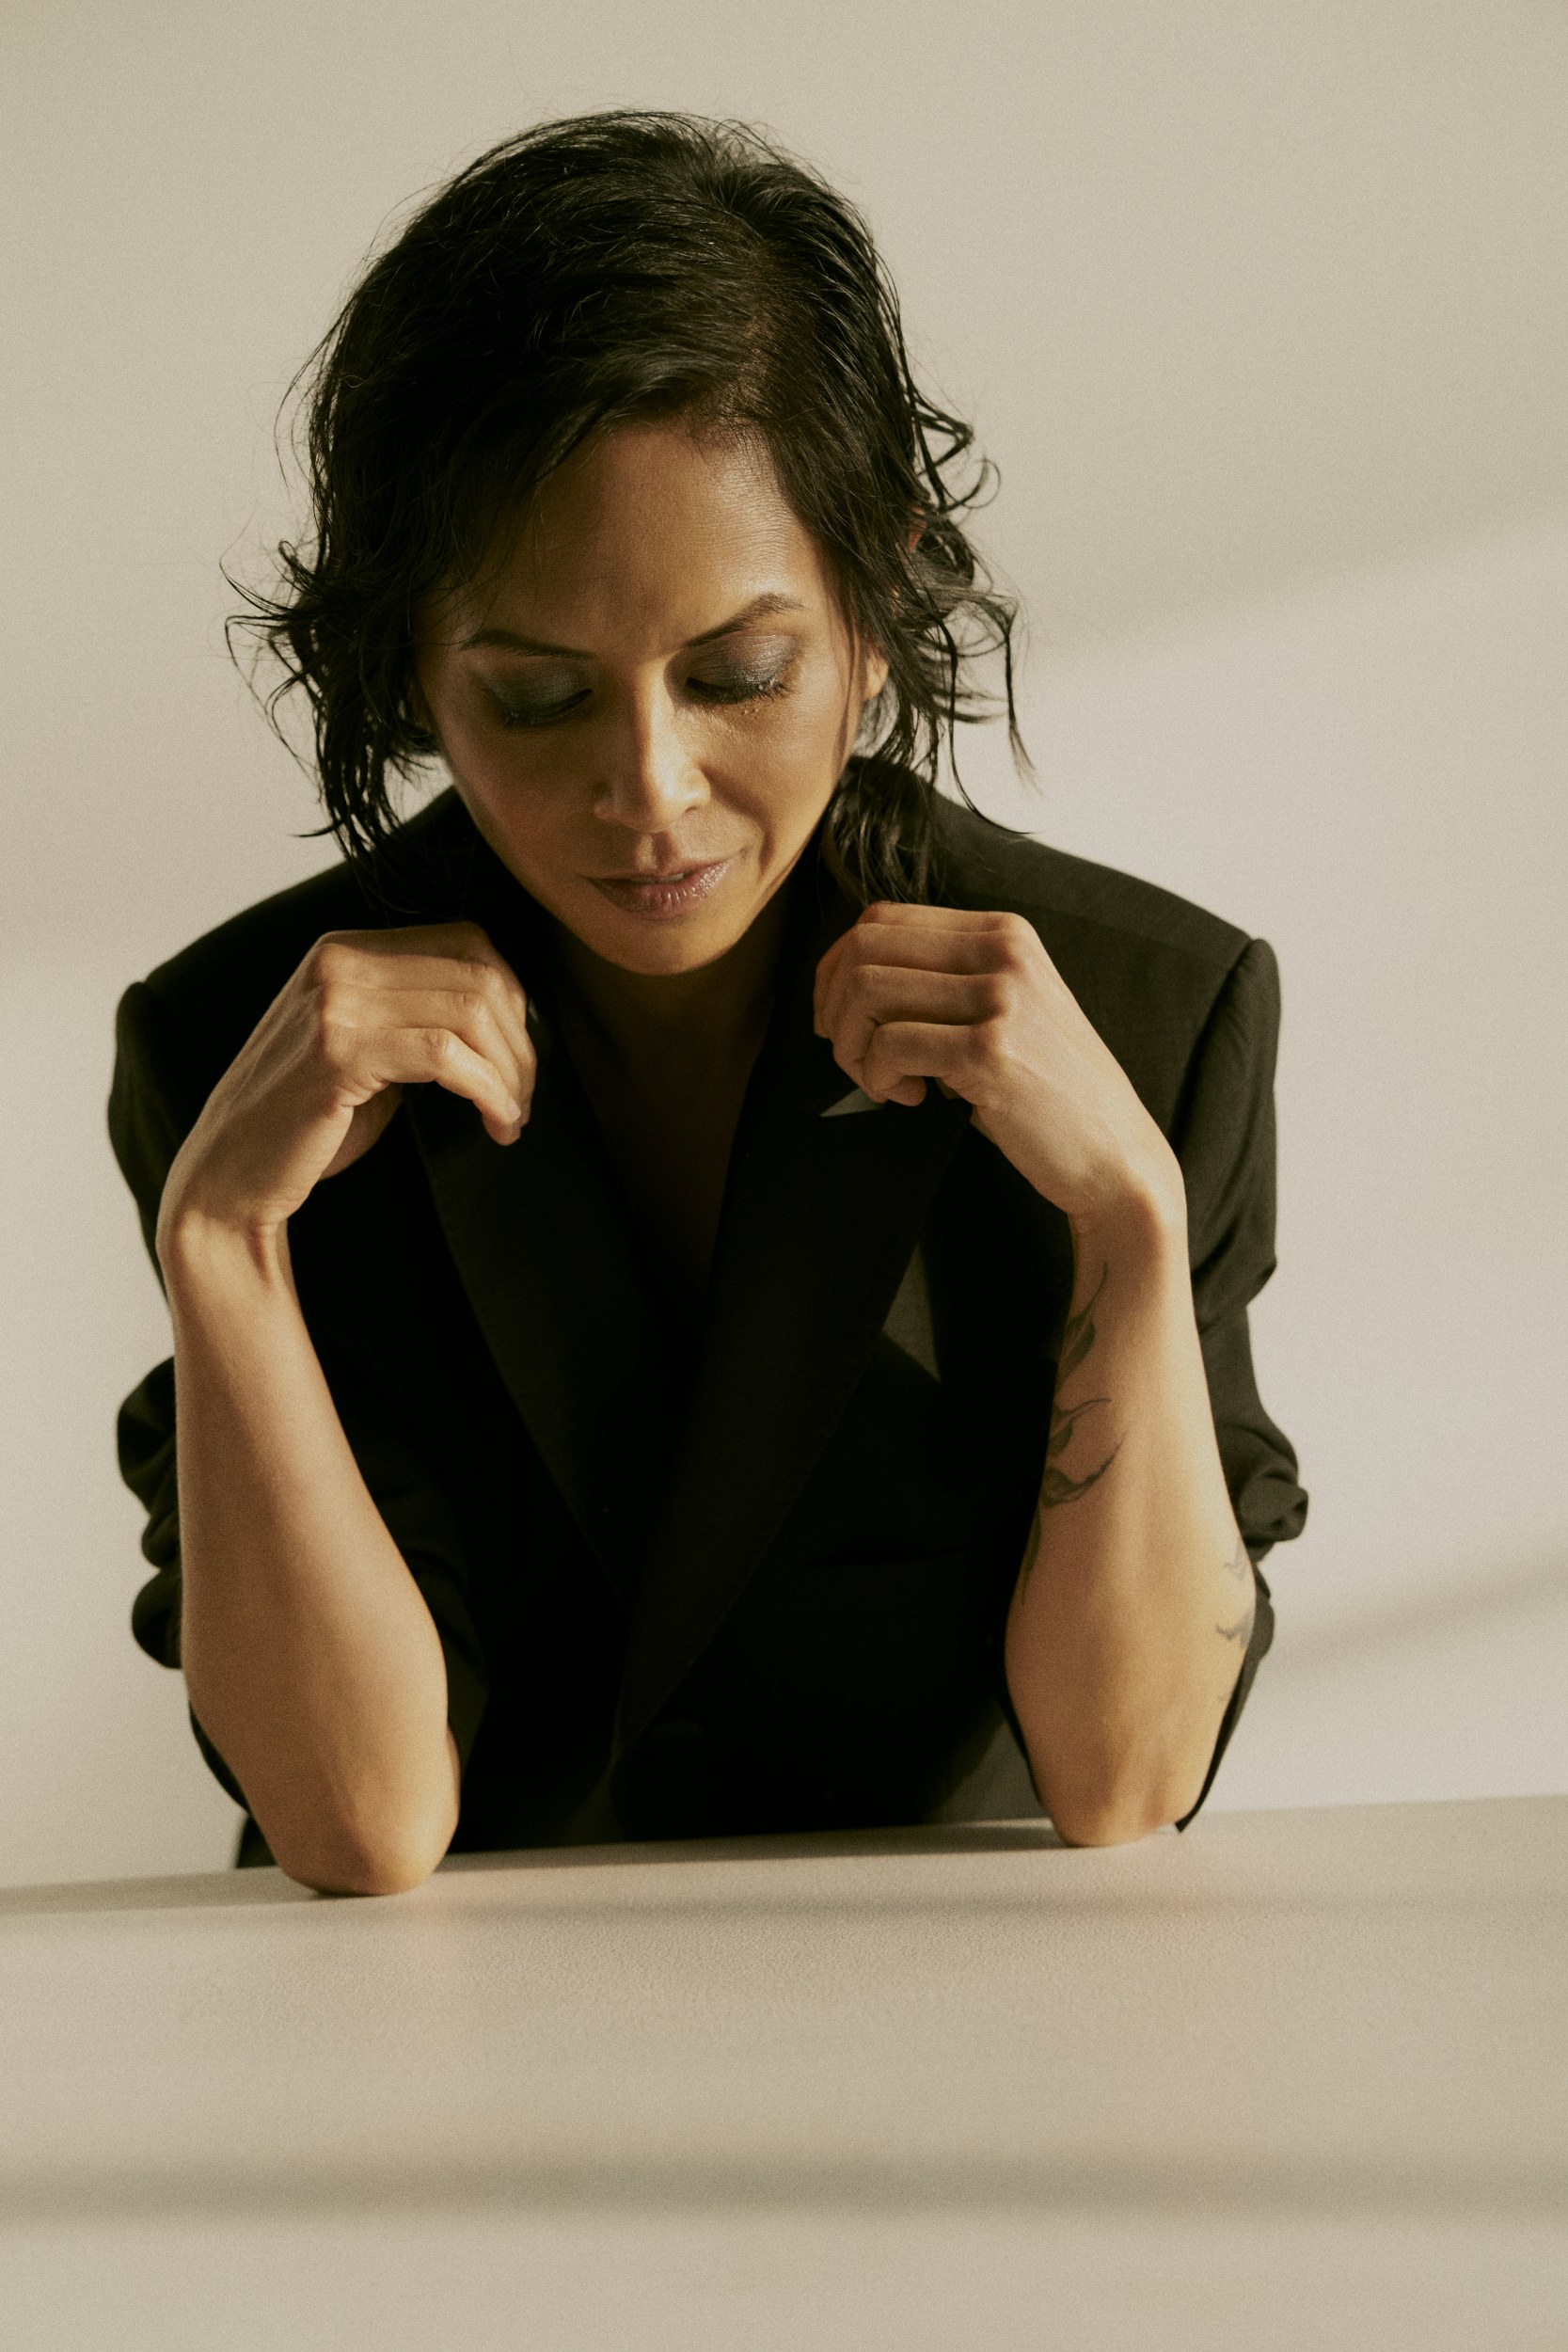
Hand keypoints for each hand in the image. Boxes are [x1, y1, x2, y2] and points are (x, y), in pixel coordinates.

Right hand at [156, 921, 534, 1252]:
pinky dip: (488, 1091)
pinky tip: (496, 1124)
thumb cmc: (303, 1124)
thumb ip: (417, 1020)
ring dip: (510, 1072)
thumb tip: (507, 1022)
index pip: (467, 942)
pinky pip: (447, 1055)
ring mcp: (336, 1001)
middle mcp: (340, 961)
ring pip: (471, 1011)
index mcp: (346, 950)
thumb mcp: (365, 1050)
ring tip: (511, 1117)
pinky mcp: (339, 1050)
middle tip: (523, 1100)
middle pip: (479, 975)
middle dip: (520, 1043)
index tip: (518, 1059)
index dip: (513, 999)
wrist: (229, 1176)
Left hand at [812, 903, 1181, 1226]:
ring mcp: (1000, 999)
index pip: (882, 918)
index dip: (838, 968)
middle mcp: (1003, 952)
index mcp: (1004, 932)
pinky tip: (910, 1098)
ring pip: (867, 991)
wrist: (1113, 1154)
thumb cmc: (1047, 1091)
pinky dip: (878, 1078)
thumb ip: (944, 982)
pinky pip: (889, 1045)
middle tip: (852, 1055)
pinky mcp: (990, 1052)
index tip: (843, 1018)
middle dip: (835, 1006)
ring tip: (881, 1081)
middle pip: (864, 947)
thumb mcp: (1006, 1010)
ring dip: (852, 1046)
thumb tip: (846, 980)